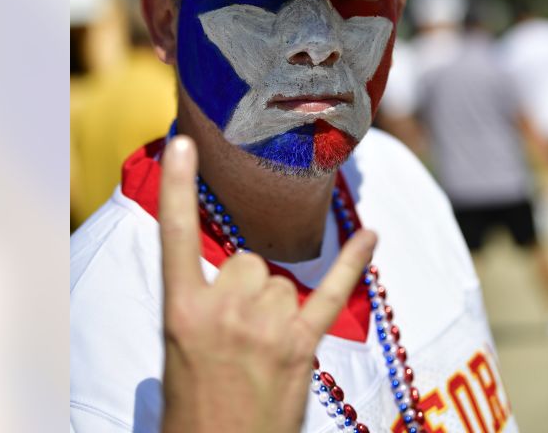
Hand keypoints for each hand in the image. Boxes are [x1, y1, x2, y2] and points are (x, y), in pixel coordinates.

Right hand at [158, 136, 376, 432]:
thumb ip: (199, 310)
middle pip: (248, 262)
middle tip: (235, 339)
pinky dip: (353, 263)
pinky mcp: (301, 346)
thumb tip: (232, 288)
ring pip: (281, 283)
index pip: (176, 235)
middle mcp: (224, 310)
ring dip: (276, 308)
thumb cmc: (193, 413)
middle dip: (246, 290)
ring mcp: (266, 327)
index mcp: (181, 311)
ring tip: (260, 355)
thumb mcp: (176, 355)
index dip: (178, 186)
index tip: (184, 142)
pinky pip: (331, 293)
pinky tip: (371, 235)